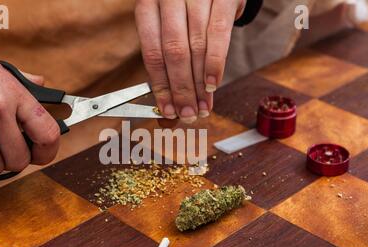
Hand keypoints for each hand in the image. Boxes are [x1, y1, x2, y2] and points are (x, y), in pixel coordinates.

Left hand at [135, 0, 245, 122]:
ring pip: (196, 46)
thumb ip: (168, 67)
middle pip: (174, 53)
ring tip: (202, 107)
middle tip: (188, 114)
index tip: (168, 111)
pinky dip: (216, 63)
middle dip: (182, 90)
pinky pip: (219, 34)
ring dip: (200, 83)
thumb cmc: (188, 12)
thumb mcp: (172, 31)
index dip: (161, 87)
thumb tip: (168, 115)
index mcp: (148, 6)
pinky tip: (213, 85)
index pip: (152, 54)